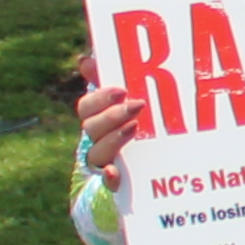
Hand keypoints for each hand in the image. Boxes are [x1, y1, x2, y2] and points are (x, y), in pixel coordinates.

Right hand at [73, 70, 146, 185]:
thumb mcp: (136, 103)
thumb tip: (86, 59)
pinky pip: (108, 184)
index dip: (100, 97)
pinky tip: (114, 172)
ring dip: (113, 139)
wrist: (158, 174)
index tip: (122, 90)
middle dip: (112, 115)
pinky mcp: (119, 185)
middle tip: (138, 105)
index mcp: (99, 120)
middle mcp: (98, 142)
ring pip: (97, 152)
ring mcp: (107, 164)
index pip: (87, 106)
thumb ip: (118, 79)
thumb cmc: (146, 128)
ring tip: (135, 128)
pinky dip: (109, 178)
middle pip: (91, 128)